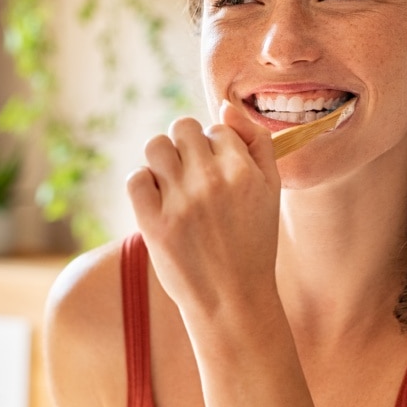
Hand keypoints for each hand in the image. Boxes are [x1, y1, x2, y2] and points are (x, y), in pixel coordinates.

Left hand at [126, 101, 281, 317]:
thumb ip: (257, 142)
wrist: (233, 300)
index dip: (215, 148)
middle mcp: (211, 181)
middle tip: (192, 176)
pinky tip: (158, 201)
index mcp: (243, 170)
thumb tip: (225, 106)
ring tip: (173, 184)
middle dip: (186, 145)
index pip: (217, 128)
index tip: (218, 174)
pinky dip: (144, 184)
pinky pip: (135, 178)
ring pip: (156, 146)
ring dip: (162, 160)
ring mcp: (180, 202)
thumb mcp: (271, 190)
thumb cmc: (253, 243)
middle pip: (182, 127)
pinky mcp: (153, 224)